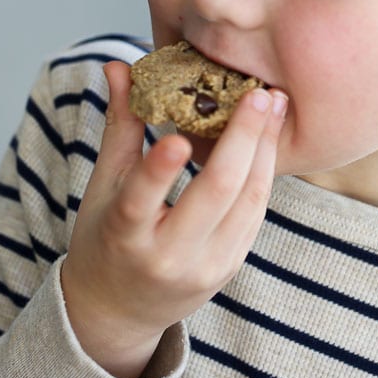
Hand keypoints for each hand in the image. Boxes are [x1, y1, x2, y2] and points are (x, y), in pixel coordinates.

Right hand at [61, 61, 286, 377]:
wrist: (119, 311)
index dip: (159, 170)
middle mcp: (167, 256)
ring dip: (265, 149)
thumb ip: (120, 125)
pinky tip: (270, 139)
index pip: (140, 200)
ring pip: (247, 201)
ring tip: (275, 104)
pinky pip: (255, 214)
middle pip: (215, 194)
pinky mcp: (230, 267)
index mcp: (124, 234)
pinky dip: (264, 173)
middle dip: (243, 139)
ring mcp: (205, 267)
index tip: (178, 137)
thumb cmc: (105, 236)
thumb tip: (117, 66)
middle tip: (260, 93)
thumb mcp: (102, 186)